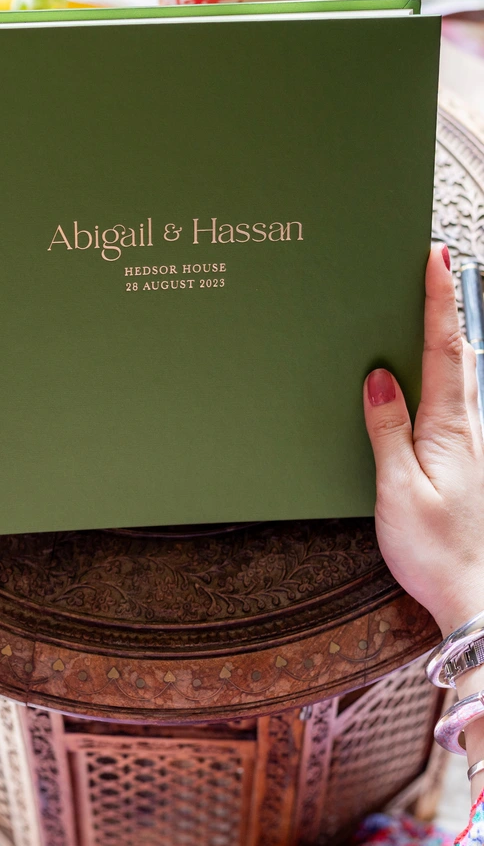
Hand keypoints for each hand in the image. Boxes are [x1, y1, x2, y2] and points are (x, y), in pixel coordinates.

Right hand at [364, 243, 483, 637]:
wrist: (477, 598)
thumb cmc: (437, 550)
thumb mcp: (399, 489)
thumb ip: (388, 429)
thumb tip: (379, 376)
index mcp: (450, 427)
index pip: (445, 348)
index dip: (438, 299)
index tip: (434, 255)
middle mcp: (469, 427)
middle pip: (458, 352)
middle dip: (444, 305)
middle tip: (429, 266)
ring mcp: (474, 444)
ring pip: (461, 376)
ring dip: (446, 337)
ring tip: (425, 309)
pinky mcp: (470, 461)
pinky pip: (457, 404)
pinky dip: (445, 376)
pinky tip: (429, 379)